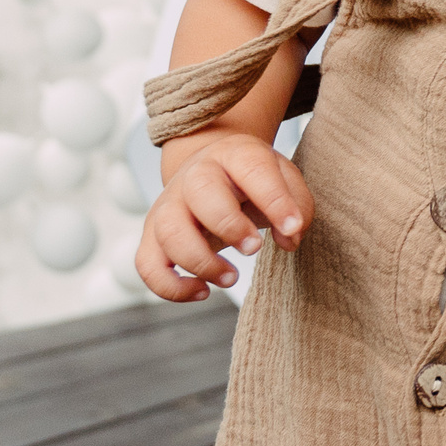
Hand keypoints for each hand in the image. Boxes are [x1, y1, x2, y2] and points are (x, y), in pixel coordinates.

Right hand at [134, 131, 313, 301]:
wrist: (211, 170)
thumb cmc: (252, 180)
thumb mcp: (283, 179)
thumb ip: (298, 205)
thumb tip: (290, 239)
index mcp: (234, 154)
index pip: (252, 169)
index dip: (274, 200)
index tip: (292, 228)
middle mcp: (195, 175)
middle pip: (200, 192)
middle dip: (229, 225)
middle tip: (254, 248)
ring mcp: (169, 204)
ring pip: (169, 231)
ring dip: (200, 261)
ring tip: (230, 277)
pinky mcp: (153, 234)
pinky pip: (148, 264)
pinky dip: (170, 287)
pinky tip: (202, 291)